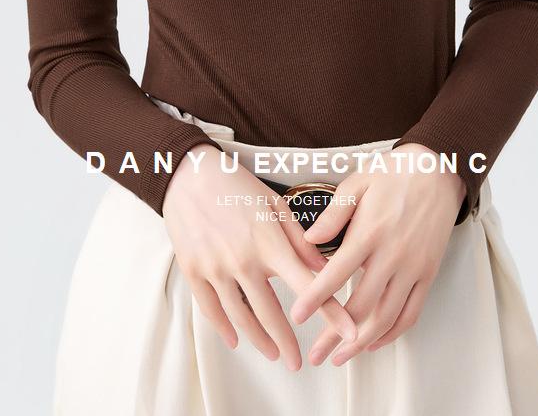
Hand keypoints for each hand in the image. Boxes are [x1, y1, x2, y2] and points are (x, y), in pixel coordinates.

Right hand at [162, 144, 357, 370]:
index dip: (330, 311)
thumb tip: (324, 266)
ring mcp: (215, 268)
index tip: (349, 332)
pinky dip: (224, 329)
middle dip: (288, 342)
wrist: (187, 175)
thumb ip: (299, 238)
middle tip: (298, 362)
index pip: (306, 284)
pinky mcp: (193, 271)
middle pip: (271, 313)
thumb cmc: (236, 185)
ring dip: (259, 340)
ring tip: (273, 353)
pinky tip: (236, 339)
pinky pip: (211, 309)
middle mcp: (242, 260)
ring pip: (241, 317)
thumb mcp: (274, 203)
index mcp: (268, 242)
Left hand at [288, 142, 465, 364]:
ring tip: (340, 357)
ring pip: (386, 317)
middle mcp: (393, 254)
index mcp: (370, 231)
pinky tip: (373, 341)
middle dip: (335, 334)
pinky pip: (411, 313)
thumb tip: (308, 242)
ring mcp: (413, 267)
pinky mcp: (428, 273)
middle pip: (361, 306)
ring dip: (362, 342)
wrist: (438, 170)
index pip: (336, 273)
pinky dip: (392, 333)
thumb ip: (334, 214)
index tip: (296, 316)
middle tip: (315, 354)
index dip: (315, 298)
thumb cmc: (392, 174)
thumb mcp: (357, 183)